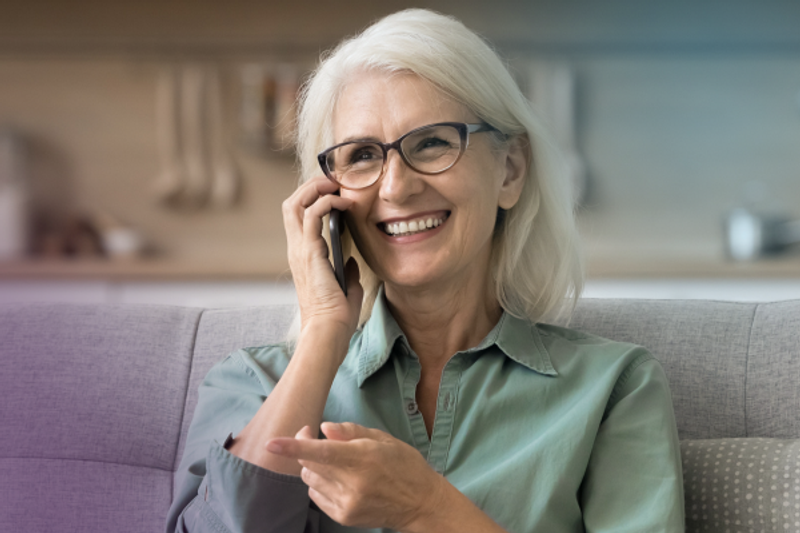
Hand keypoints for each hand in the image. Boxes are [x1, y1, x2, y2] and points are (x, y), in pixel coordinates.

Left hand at [267, 422, 446, 530]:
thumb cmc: (403, 464)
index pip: (321, 451)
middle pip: (309, 464)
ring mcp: (346, 503)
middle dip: (303, 447)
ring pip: (309, 479)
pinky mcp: (343, 517)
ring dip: (312, 466)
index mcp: (363, 458)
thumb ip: (351, 431)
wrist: (419, 503)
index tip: (271, 443)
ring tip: (332, 460)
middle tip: (312, 434)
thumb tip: (324, 429)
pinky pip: (315, 495)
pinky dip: (318, 482)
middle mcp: (353, 483)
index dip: (294, 447)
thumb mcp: (383, 439)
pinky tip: (336, 478)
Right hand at [282, 176, 362, 339]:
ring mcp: (300, 249)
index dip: (312, 198)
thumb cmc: (336, 316)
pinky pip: (313, 215)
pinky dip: (327, 202)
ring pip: (296, 203)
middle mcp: (296, 249)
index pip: (298, 217)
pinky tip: (344, 203)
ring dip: (317, 188)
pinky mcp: (310, 251)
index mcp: (303, 256)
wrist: (328, 331)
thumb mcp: (345, 288)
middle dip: (311, 186)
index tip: (335, 192)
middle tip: (334, 182)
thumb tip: (353, 260)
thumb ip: (347, 272)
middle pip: (292, 203)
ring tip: (338, 186)